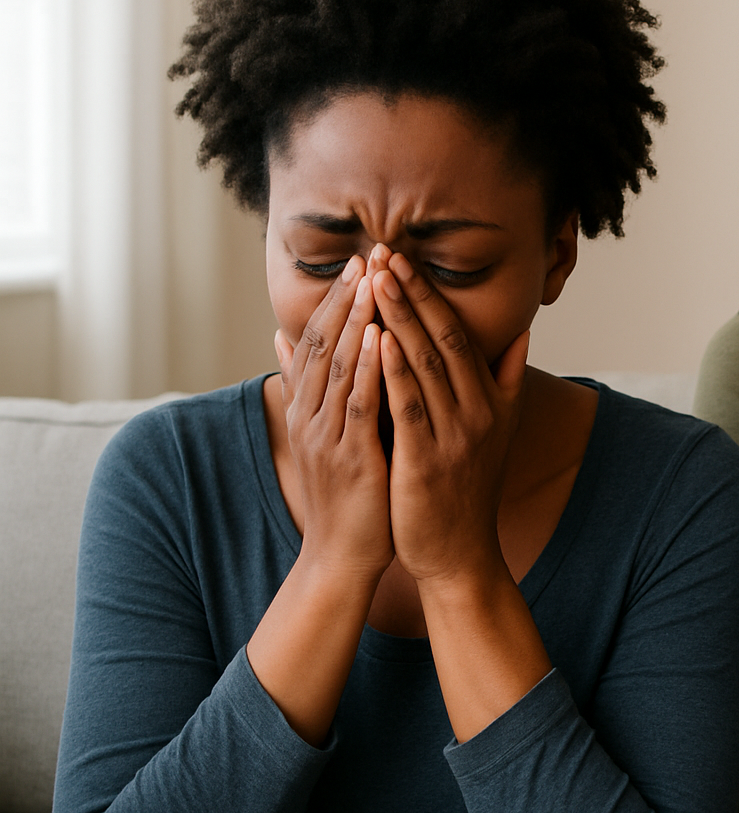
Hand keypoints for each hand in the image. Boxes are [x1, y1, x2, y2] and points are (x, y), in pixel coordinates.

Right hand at [273, 254, 392, 580]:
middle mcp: (310, 416)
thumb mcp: (323, 433)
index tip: (356, 263)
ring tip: (374, 281)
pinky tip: (382, 337)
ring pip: (339, 367)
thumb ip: (310, 387)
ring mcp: (327, 435)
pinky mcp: (350, 457)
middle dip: (345, 299)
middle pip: (323, 344)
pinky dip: (369, 367)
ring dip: (357, 321)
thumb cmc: (345, 493)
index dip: (335, 301)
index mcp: (307, 408)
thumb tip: (283, 338)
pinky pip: (358, 404)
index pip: (317, 341)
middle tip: (366, 256)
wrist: (341, 557)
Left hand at [368, 245, 526, 582]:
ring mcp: (454, 437)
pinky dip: (392, 371)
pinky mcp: (426, 462)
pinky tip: (375, 339)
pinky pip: (408, 407)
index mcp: (491, 400)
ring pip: (424, 365)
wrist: (460, 553)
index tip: (402, 257)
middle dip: (411, 294)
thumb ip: (509, 379)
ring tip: (373, 280)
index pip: (458, 333)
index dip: (430, 294)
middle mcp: (478, 412)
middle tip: (382, 252)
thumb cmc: (469, 488)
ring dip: (397, 319)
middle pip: (442, 339)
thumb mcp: (500, 430)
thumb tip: (522, 334)